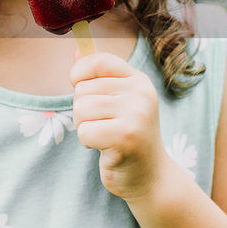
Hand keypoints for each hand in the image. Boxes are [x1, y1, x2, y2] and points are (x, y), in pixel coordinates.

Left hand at [70, 51, 167, 201]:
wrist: (150, 176)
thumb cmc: (126, 136)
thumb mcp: (116, 102)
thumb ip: (97, 76)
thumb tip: (76, 50)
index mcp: (138, 80)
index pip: (97, 61)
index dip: (79, 74)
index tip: (80, 88)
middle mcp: (140, 93)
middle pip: (82, 90)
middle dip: (82, 111)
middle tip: (103, 125)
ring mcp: (137, 114)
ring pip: (81, 109)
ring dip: (84, 127)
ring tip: (104, 136)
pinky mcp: (127, 137)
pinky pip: (85, 132)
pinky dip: (88, 143)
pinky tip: (106, 148)